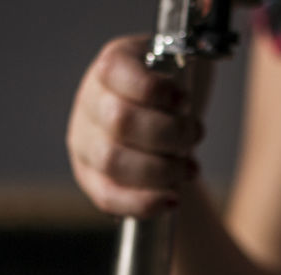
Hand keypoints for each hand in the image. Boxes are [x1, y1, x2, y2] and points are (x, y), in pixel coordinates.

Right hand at [66, 35, 205, 217]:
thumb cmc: (174, 92)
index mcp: (111, 66)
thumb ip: (184, 69)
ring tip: (190, 169)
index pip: (115, 71)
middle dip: (169, 135)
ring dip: (161, 171)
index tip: (184, 102)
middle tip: (195, 136)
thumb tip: (189, 92)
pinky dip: (143, 203)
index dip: (153, 90)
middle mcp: (89, 102)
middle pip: (120, 121)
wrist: (162, 122)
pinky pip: (107, 196)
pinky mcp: (89, 176)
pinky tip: (172, 200)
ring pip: (113, 162)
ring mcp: (84, 141)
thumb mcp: (181, 65)